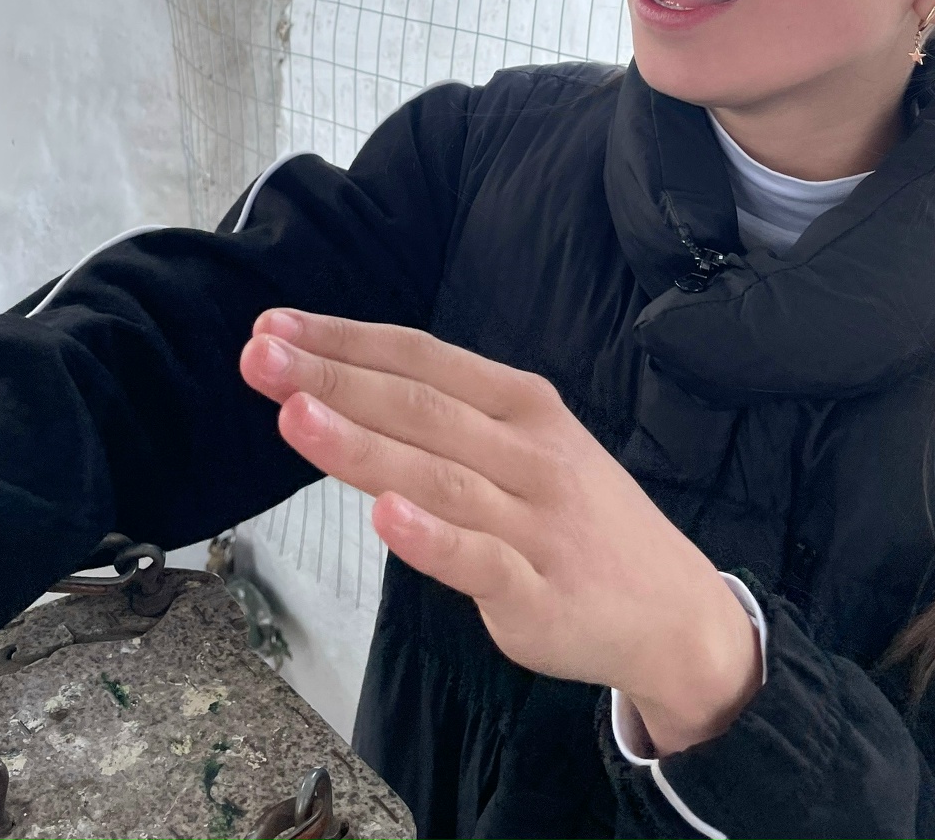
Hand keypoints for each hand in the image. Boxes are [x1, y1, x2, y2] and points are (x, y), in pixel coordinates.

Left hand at [239, 311, 761, 753]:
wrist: (675, 609)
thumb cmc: (575, 516)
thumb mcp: (526, 445)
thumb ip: (443, 421)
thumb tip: (343, 386)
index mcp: (520, 404)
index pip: (421, 358)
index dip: (347, 339)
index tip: (274, 325)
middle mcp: (527, 452)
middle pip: (419, 407)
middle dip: (334, 377)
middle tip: (259, 356)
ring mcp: (533, 522)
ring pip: (438, 476)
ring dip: (362, 444)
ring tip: (295, 416)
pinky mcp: (538, 593)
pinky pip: (478, 562)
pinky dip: (431, 539)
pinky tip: (385, 517)